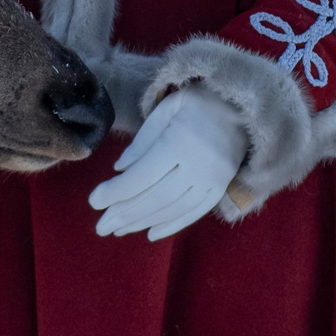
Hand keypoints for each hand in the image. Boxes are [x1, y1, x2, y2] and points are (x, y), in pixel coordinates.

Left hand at [86, 88, 245, 239]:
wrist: (243, 106)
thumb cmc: (197, 102)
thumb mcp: (167, 108)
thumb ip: (143, 140)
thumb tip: (120, 170)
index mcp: (180, 141)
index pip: (142, 175)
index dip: (116, 191)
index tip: (93, 202)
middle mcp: (198, 165)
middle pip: (155, 197)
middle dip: (124, 213)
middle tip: (100, 227)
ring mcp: (212, 180)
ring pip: (172, 208)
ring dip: (143, 222)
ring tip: (118, 229)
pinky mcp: (220, 188)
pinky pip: (195, 212)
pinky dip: (172, 225)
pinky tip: (150, 233)